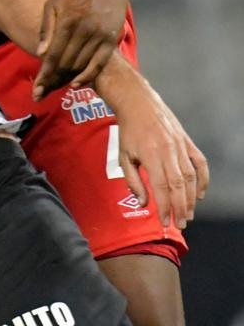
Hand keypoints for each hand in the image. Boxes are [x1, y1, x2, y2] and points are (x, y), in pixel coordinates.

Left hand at [33, 0, 130, 98]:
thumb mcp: (54, 4)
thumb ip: (46, 28)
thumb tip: (40, 52)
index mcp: (69, 20)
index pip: (55, 53)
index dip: (45, 72)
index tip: (37, 86)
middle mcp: (86, 30)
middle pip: (67, 63)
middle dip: (53, 79)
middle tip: (41, 93)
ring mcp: (101, 37)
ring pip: (81, 65)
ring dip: (67, 80)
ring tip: (54, 89)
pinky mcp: (111, 41)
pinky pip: (99, 65)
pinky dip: (87, 77)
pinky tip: (75, 85)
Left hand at [100, 62, 208, 229]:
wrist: (138, 103)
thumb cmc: (128, 131)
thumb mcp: (123, 155)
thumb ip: (133, 180)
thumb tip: (143, 202)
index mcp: (151, 155)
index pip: (161, 187)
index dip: (164, 207)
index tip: (165, 222)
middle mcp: (169, 151)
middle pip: (179, 186)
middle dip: (180, 208)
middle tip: (180, 224)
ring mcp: (181, 146)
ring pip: (191, 177)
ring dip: (191, 198)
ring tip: (188, 214)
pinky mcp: (188, 142)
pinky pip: (201, 164)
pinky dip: (203, 180)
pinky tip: (200, 194)